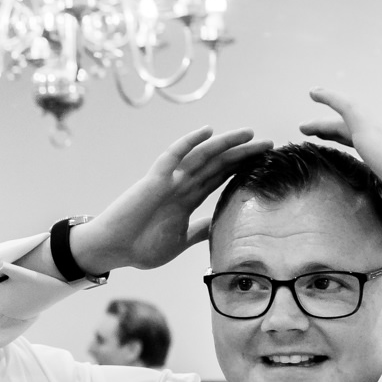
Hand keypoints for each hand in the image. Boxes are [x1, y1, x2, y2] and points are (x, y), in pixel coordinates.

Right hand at [72, 126, 273, 274]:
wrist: (112, 249)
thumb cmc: (140, 247)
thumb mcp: (180, 241)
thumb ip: (200, 231)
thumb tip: (221, 226)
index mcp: (187, 199)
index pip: (220, 178)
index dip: (242, 168)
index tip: (265, 162)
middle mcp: (181, 185)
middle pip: (218, 164)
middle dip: (243, 154)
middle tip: (269, 144)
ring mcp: (168, 181)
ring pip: (202, 156)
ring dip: (225, 144)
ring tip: (249, 134)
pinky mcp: (154, 180)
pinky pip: (173, 156)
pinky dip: (189, 142)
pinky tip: (207, 131)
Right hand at [298, 89, 381, 225]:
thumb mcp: (367, 130)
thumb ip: (349, 110)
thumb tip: (324, 92)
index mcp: (373, 128)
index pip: (346, 108)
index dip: (329, 99)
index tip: (312, 93)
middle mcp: (378, 139)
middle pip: (348, 127)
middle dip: (325, 125)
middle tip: (305, 129)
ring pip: (355, 141)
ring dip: (336, 138)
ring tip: (322, 141)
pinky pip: (361, 159)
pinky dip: (348, 155)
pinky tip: (346, 164)